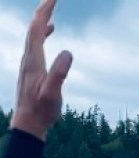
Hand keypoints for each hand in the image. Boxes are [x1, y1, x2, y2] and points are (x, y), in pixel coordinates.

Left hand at [11, 0, 71, 140]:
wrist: (28, 123)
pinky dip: (43, 32)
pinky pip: (36, 43)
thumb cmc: (42, 110)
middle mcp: (28, 57)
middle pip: (33, 27)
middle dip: (43, 10)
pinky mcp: (32, 68)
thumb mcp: (53, 93)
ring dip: (42, 19)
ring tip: (51, 9)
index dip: (45, 12)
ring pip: (33, 33)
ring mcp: (28, 62)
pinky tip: (51, 32)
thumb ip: (59, 73)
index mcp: (33, 59)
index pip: (37, 29)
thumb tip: (68, 52)